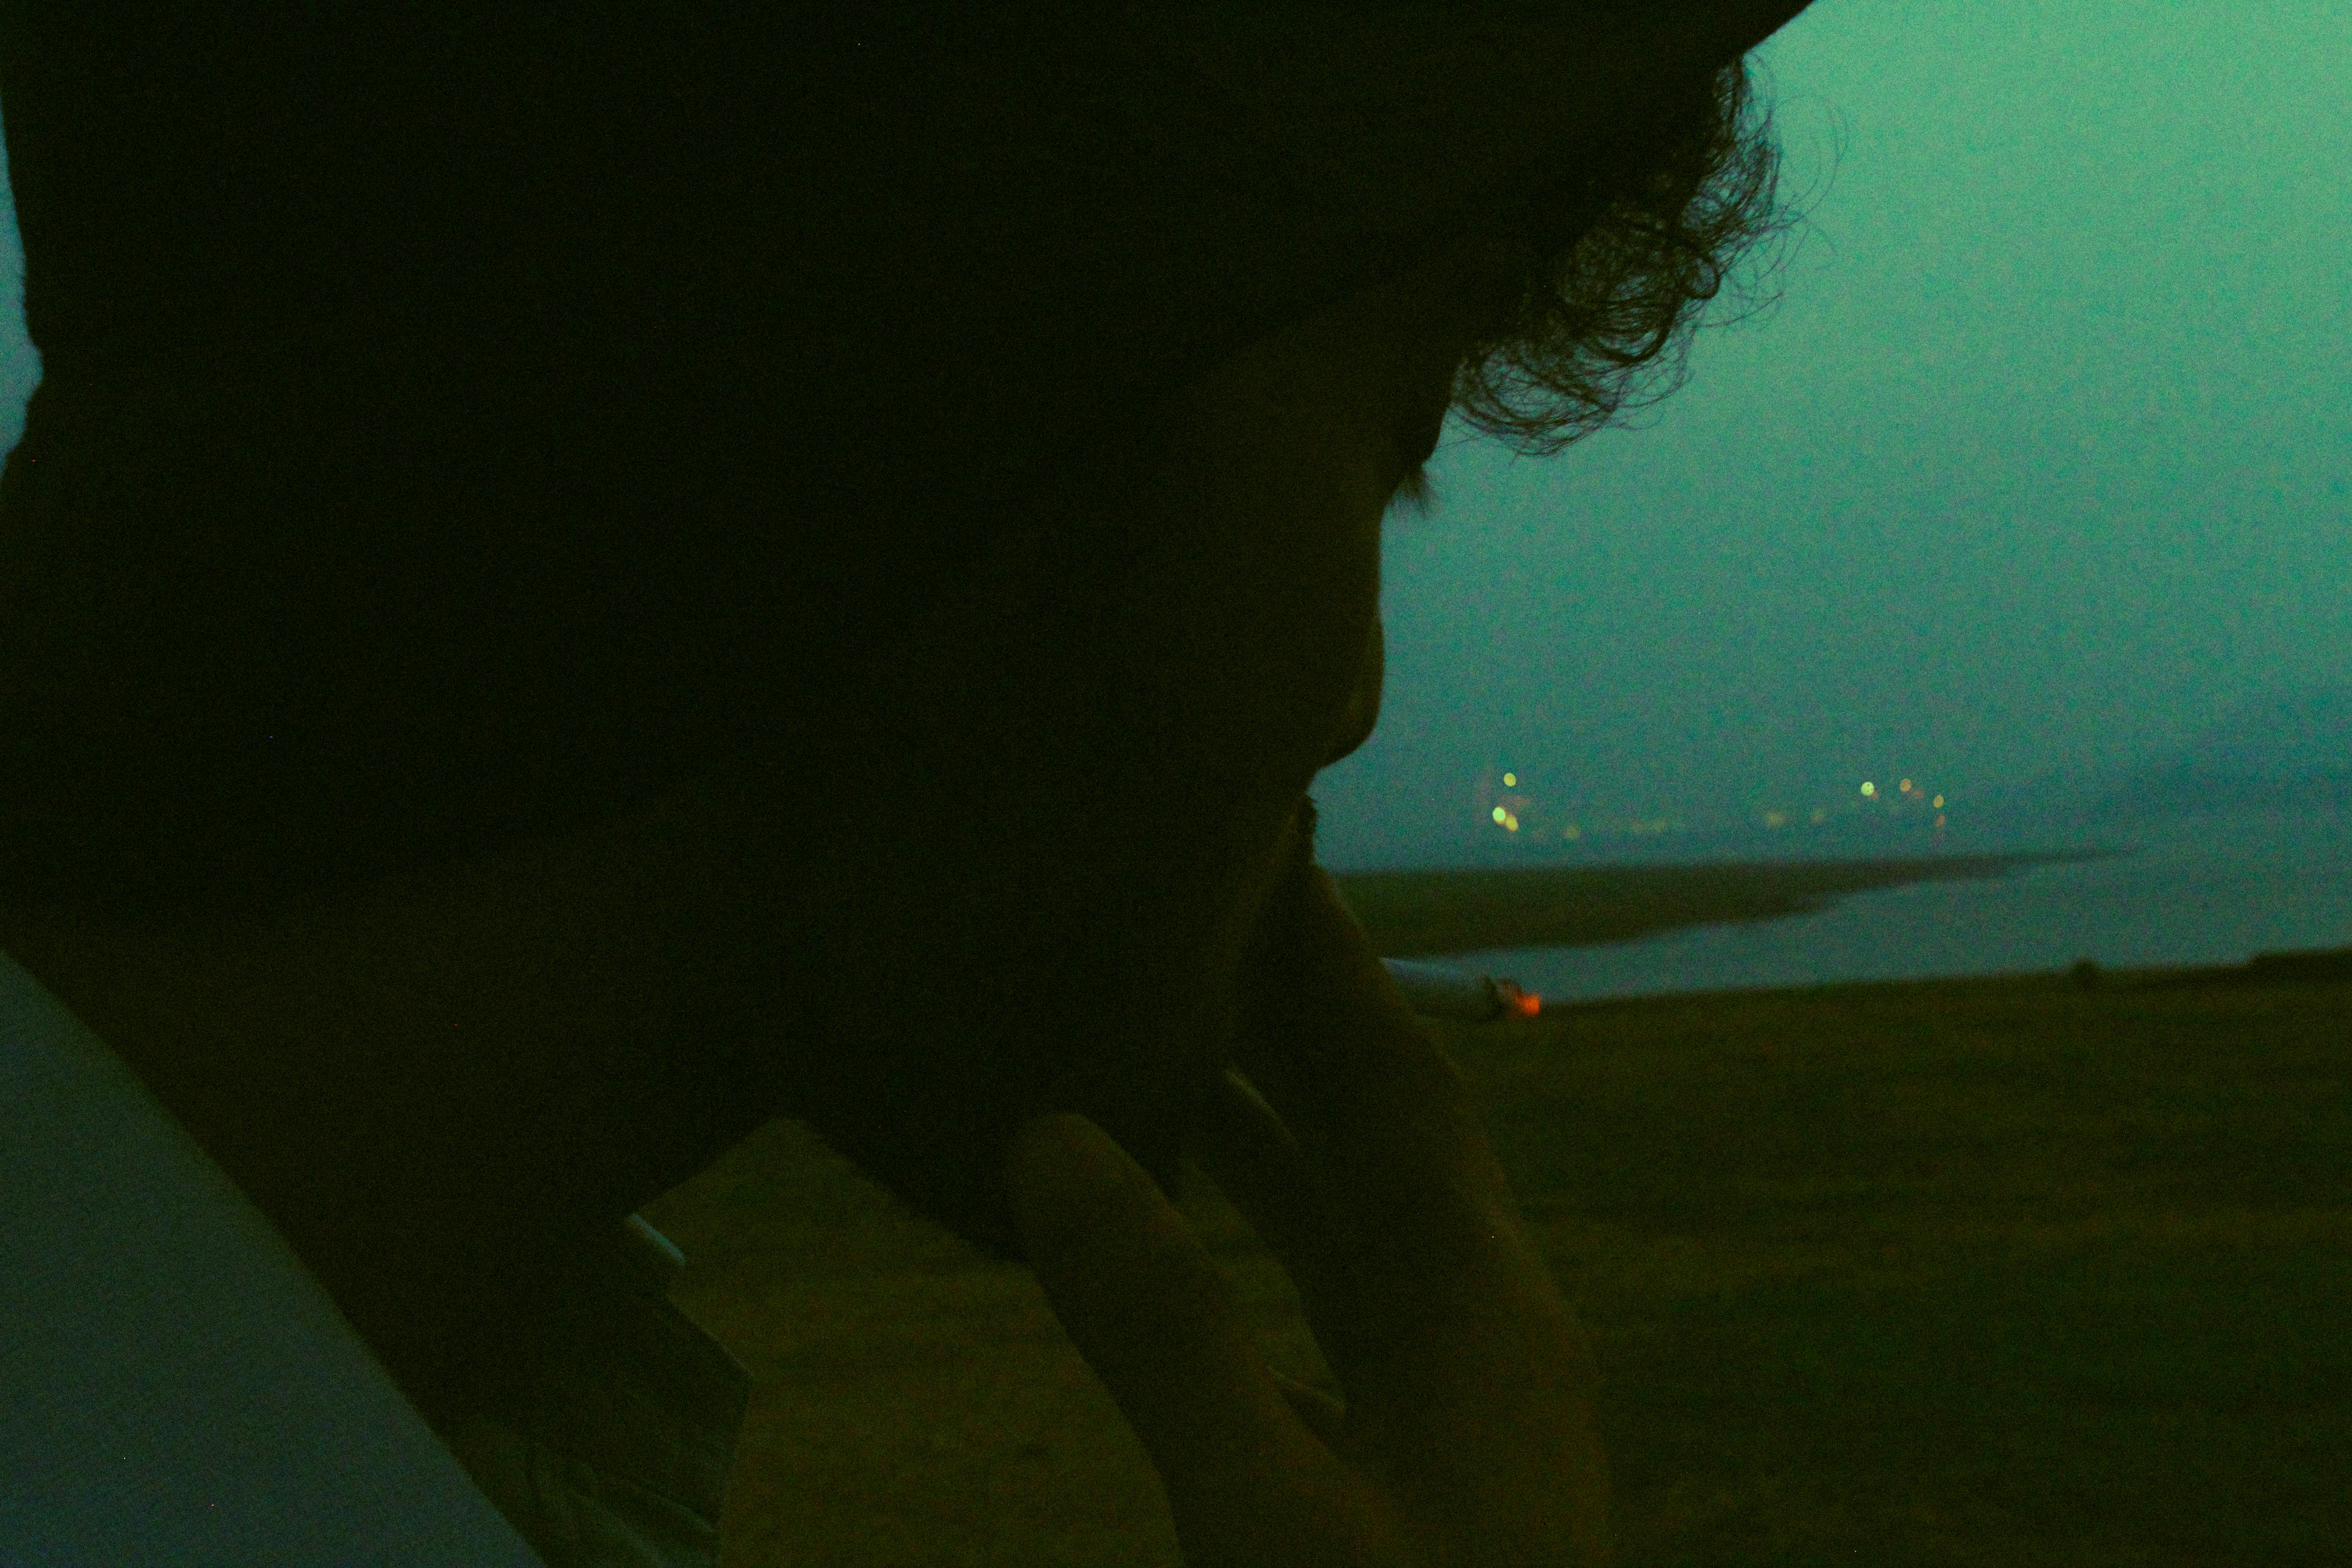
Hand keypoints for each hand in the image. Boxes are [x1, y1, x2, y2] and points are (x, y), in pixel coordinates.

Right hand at [1004, 863, 1616, 1565]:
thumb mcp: (1274, 1512)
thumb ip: (1171, 1335)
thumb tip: (1053, 1141)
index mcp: (1483, 1314)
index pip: (1400, 1086)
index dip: (1332, 964)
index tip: (1268, 842)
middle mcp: (1490, 1334)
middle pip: (1389, 1132)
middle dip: (1299, 1018)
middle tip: (1197, 912)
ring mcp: (1469, 1410)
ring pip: (1367, 1225)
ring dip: (1281, 1128)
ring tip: (1176, 1045)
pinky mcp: (1431, 1475)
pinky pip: (1345, 1312)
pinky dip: (1270, 1245)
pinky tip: (1199, 1246)